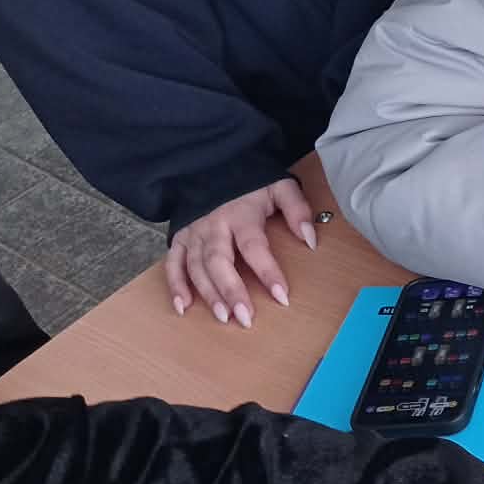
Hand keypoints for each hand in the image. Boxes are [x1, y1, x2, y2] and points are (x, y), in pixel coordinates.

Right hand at [165, 176, 315, 327]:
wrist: (215, 165)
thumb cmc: (251, 182)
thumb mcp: (280, 187)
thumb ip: (297, 209)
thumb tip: (310, 239)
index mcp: (240, 214)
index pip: (254, 246)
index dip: (267, 271)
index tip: (282, 296)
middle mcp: (213, 226)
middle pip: (219, 262)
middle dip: (232, 291)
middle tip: (245, 318)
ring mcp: (194, 232)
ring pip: (196, 267)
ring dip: (208, 294)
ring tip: (224, 317)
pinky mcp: (180, 237)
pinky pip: (173, 263)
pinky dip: (175, 285)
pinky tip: (184, 307)